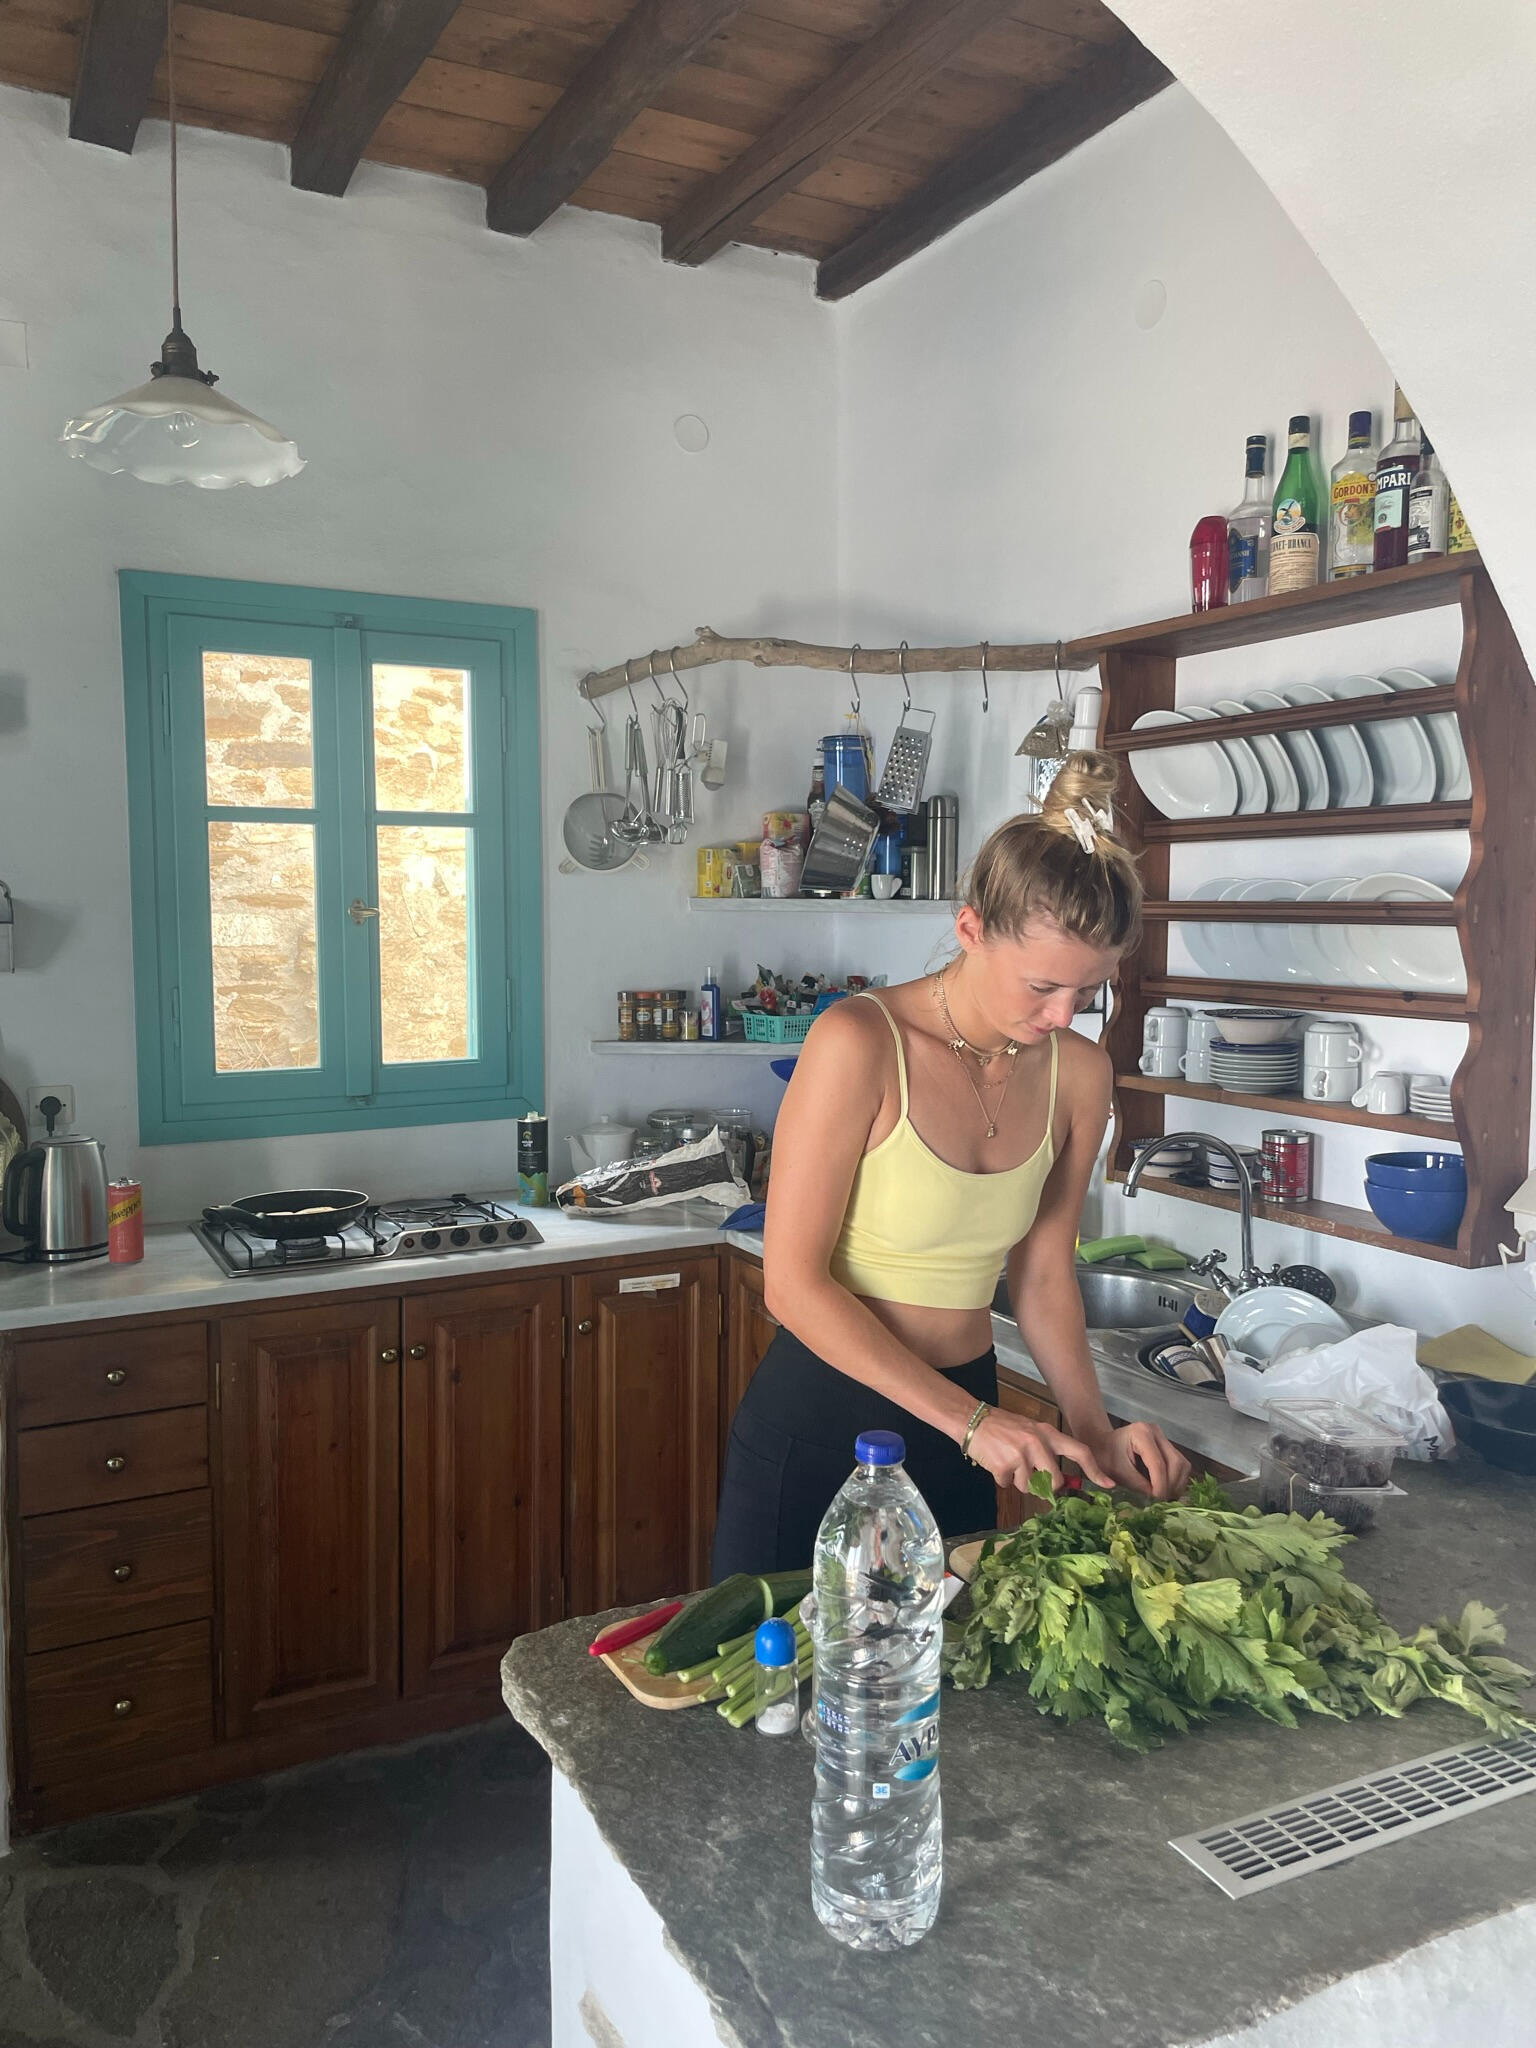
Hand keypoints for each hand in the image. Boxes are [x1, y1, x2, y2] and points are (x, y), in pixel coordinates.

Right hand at [968, 1408, 1116, 1497]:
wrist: (971, 1419)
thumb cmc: (1003, 1427)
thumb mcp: (1031, 1432)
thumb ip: (1047, 1452)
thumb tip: (1063, 1481)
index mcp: (1048, 1433)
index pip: (1079, 1452)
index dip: (1095, 1470)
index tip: (1108, 1485)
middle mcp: (1037, 1443)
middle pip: (1055, 1481)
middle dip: (1045, 1487)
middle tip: (1032, 1478)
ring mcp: (1020, 1454)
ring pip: (1029, 1486)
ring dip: (1018, 1481)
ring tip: (1008, 1462)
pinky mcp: (1003, 1465)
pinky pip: (1009, 1485)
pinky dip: (1002, 1478)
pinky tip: (996, 1463)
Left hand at [1088, 1421, 1190, 1500]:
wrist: (1103, 1445)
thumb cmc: (1105, 1456)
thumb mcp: (1117, 1472)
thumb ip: (1137, 1485)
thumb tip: (1155, 1501)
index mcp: (1141, 1433)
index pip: (1158, 1463)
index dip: (1160, 1485)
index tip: (1156, 1501)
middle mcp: (1156, 1431)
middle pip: (1176, 1463)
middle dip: (1170, 1485)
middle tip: (1161, 1502)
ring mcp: (1163, 1438)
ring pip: (1182, 1465)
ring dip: (1176, 1484)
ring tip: (1164, 1498)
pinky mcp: (1167, 1446)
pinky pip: (1181, 1466)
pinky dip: (1176, 1481)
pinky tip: (1166, 1491)